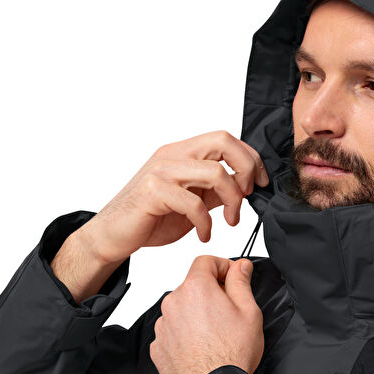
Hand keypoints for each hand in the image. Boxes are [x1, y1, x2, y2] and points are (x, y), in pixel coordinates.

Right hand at [78, 130, 268, 264]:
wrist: (113, 235)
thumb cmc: (149, 218)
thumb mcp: (191, 202)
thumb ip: (214, 192)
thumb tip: (243, 188)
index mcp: (182, 153)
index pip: (225, 139)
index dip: (250, 158)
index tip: (260, 183)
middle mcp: (172, 155)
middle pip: (223, 142)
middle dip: (246, 169)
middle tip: (247, 197)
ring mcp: (162, 171)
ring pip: (215, 172)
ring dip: (232, 200)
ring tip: (230, 222)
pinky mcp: (153, 192)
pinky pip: (194, 203)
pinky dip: (206, 223)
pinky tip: (204, 235)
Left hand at [149, 255, 263, 373]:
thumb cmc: (232, 354)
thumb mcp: (248, 311)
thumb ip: (241, 282)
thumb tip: (240, 266)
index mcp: (196, 288)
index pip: (205, 261)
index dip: (223, 266)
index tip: (233, 277)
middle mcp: (174, 302)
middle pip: (193, 286)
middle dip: (211, 293)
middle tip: (230, 313)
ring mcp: (163, 325)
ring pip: (182, 309)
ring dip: (196, 315)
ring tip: (215, 335)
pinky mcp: (158, 345)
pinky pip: (172, 331)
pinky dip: (185, 335)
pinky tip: (201, 348)